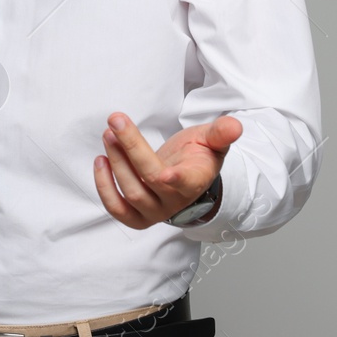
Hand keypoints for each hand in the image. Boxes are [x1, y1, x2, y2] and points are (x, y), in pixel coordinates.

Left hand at [92, 112, 241, 228]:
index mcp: (196, 181)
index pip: (186, 182)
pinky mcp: (137, 216)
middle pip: (149, 178)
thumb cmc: (196, 156)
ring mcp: (155, 211)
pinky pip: (117, 209)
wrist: (184, 177)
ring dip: (116, 161)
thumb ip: (220, 133)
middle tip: (116, 120)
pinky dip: (104, 187)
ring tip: (108, 134)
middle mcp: (175, 200)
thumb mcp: (210, 140)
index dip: (177, 178)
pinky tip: (101, 161)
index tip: (166, 171)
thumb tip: (235, 126)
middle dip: (130, 147)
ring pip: (131, 192)